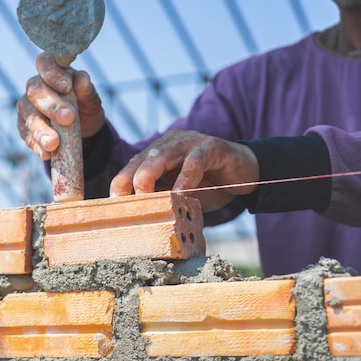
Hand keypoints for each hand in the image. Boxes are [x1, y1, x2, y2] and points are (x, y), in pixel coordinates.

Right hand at [16, 52, 105, 159]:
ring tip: (53, 143)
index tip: (66, 87)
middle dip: (51, 106)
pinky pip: (27, 136)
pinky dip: (37, 145)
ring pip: (29, 117)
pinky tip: (46, 153)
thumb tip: (82, 79)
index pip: (44, 63)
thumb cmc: (85, 107)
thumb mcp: (91, 100)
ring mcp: (27, 108)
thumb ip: (87, 90)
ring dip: (41, 131)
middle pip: (35, 92)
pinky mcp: (24, 128)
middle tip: (68, 118)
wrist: (82, 131)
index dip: (51, 73)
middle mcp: (35, 88)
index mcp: (51, 72)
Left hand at [109, 130, 259, 211]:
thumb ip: (162, 200)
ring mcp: (190, 142)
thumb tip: (139, 218)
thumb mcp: (180, 196)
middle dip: (130, 182)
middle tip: (130, 204)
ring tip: (148, 198)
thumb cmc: (209, 186)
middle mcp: (169, 144)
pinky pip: (194, 161)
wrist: (247, 174)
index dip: (119, 185)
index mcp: (157, 154)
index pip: (131, 167)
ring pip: (161, 156)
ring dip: (150, 177)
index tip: (113, 206)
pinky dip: (185, 178)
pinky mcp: (212, 147)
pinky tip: (182, 194)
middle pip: (140, 160)